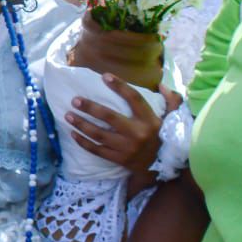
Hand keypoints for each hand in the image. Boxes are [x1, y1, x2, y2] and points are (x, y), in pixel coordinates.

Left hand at [65, 74, 182, 172]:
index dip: (120, 86)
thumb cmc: (164, 136)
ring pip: (99, 134)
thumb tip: (161, 84)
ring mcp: (127, 148)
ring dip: (81, 124)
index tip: (105, 76)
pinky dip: (83, 142)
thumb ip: (172, 100)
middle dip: (90, 107)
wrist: (162, 165)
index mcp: (150, 120)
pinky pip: (97, 150)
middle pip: (109, 117)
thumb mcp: (173, 117)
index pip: (134, 98)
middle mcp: (137, 133)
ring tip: (68, 115)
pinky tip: (73, 133)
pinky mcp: (119, 159)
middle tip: (75, 100)